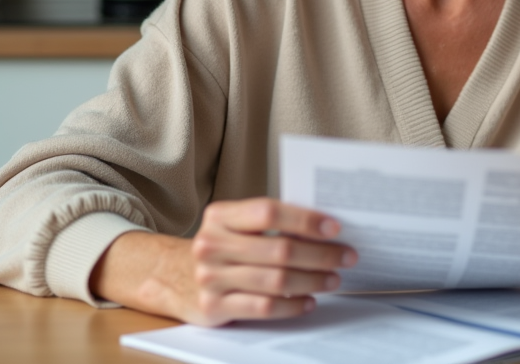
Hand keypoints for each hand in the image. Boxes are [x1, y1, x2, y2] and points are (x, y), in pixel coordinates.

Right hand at [90, 198, 355, 325]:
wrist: (173, 278)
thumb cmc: (222, 247)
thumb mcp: (236, 227)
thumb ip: (271, 223)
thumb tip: (325, 227)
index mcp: (220, 216)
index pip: (268, 211)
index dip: (305, 219)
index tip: (334, 227)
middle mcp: (211, 245)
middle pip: (279, 249)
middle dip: (320, 254)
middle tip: (346, 256)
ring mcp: (210, 277)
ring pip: (276, 280)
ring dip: (312, 280)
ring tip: (333, 279)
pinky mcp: (213, 307)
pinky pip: (263, 307)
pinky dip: (292, 306)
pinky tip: (308, 301)